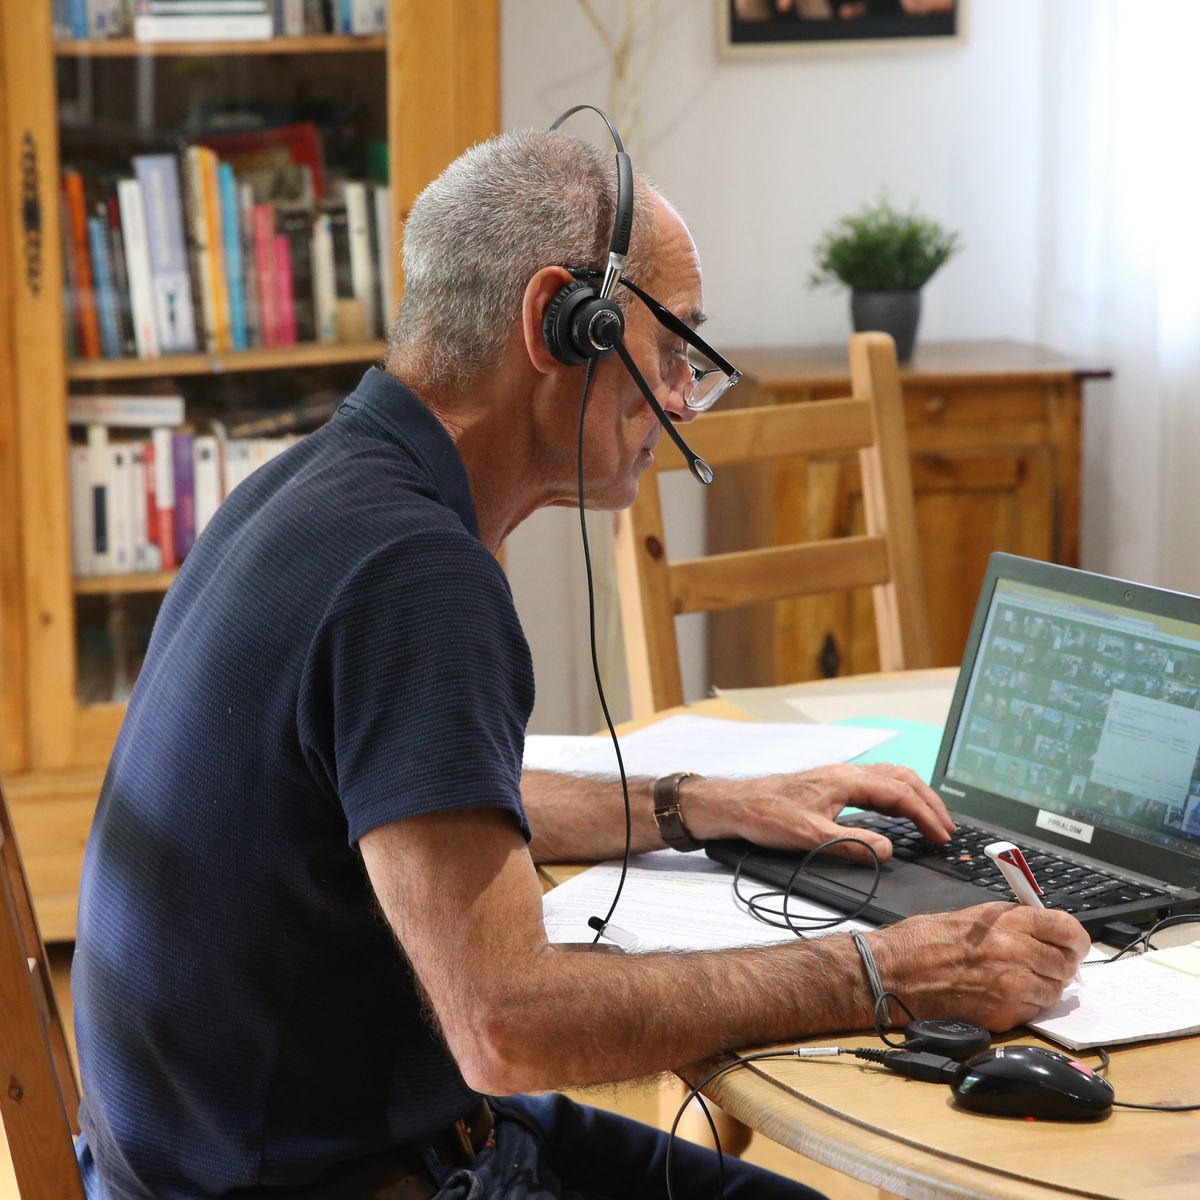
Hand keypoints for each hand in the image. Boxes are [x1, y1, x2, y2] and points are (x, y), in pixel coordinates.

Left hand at [681, 762, 954, 862]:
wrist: (735, 805)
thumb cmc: (766, 816)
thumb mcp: (809, 836)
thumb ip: (851, 844)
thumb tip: (888, 851)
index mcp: (846, 780)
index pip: (899, 794)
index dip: (925, 816)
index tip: (942, 836)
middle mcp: (846, 773)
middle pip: (901, 779)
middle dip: (929, 803)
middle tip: (947, 829)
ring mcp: (839, 777)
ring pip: (889, 778)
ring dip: (914, 797)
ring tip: (931, 819)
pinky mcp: (831, 785)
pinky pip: (875, 785)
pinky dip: (896, 796)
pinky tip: (896, 812)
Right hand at [868, 903, 1090, 1030]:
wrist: (893, 973)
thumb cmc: (921, 942)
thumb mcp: (970, 917)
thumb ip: (1010, 923)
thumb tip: (1041, 932)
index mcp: (1007, 920)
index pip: (1067, 928)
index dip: (1075, 939)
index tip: (1075, 945)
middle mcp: (1015, 951)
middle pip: (1065, 963)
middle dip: (1059, 965)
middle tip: (1046, 965)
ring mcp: (1011, 985)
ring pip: (1054, 991)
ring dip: (1043, 987)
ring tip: (1018, 981)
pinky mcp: (1003, 1014)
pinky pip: (1034, 1011)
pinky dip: (1026, 1006)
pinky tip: (1004, 995)